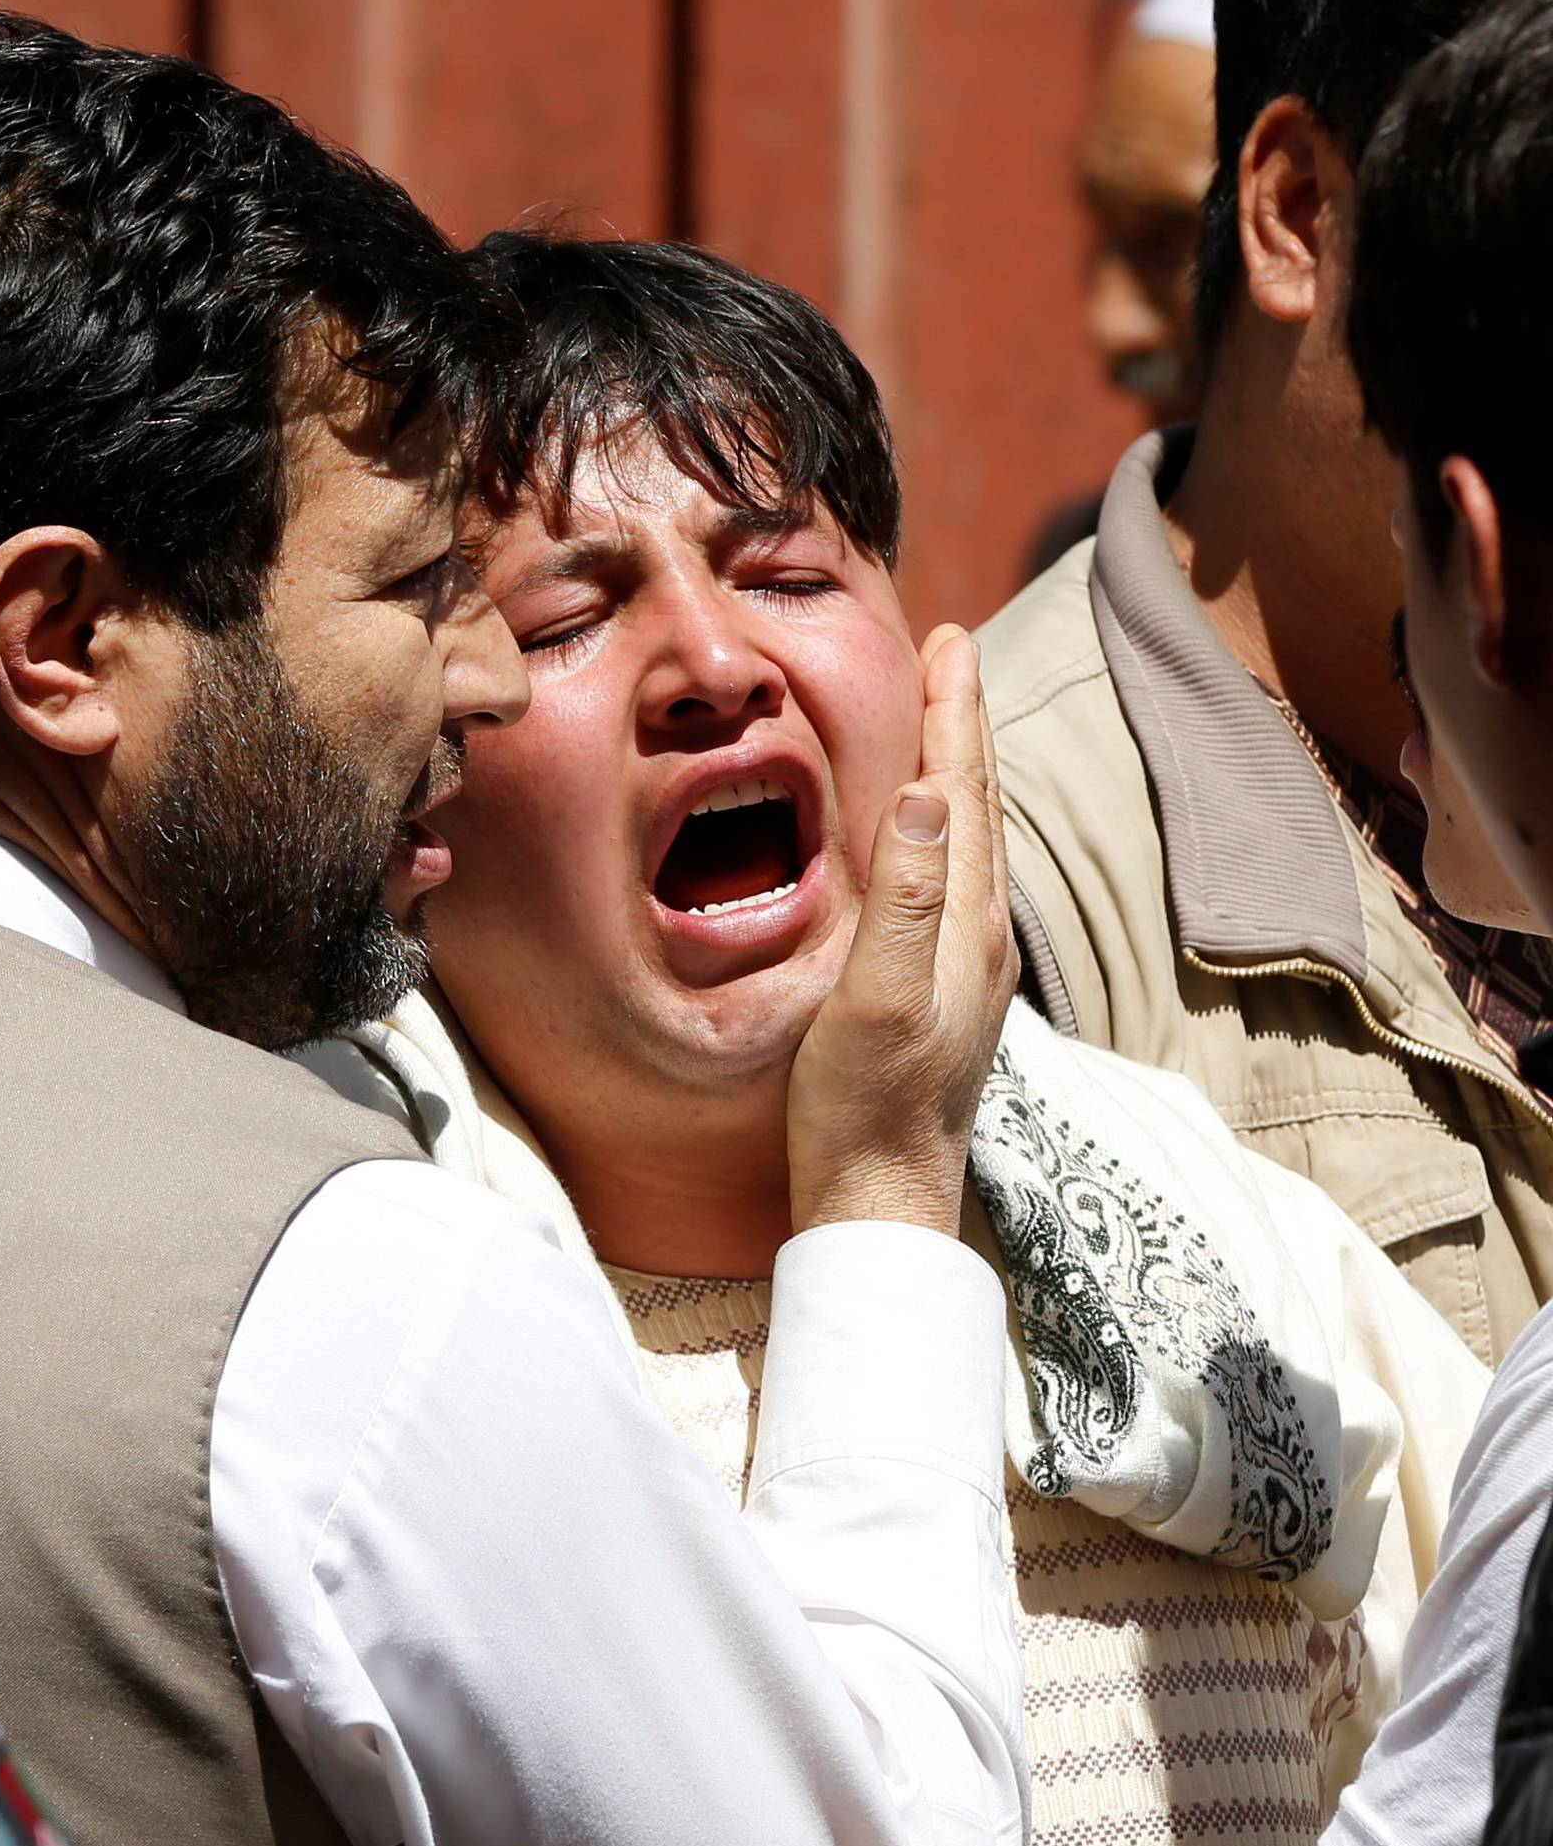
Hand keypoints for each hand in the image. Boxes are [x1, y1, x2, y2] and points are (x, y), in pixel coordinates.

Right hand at [786, 627, 1016, 1236]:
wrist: (881, 1203)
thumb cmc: (863, 1108)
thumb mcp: (877, 1000)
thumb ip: (904, 898)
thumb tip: (922, 794)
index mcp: (966, 924)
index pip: (964, 790)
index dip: (954, 712)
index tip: (948, 642)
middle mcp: (982, 937)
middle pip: (979, 804)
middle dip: (962, 723)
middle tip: (949, 652)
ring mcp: (969, 966)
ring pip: (971, 841)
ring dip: (957, 771)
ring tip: (941, 723)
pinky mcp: (947, 992)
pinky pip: (952, 878)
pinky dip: (942, 828)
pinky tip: (925, 839)